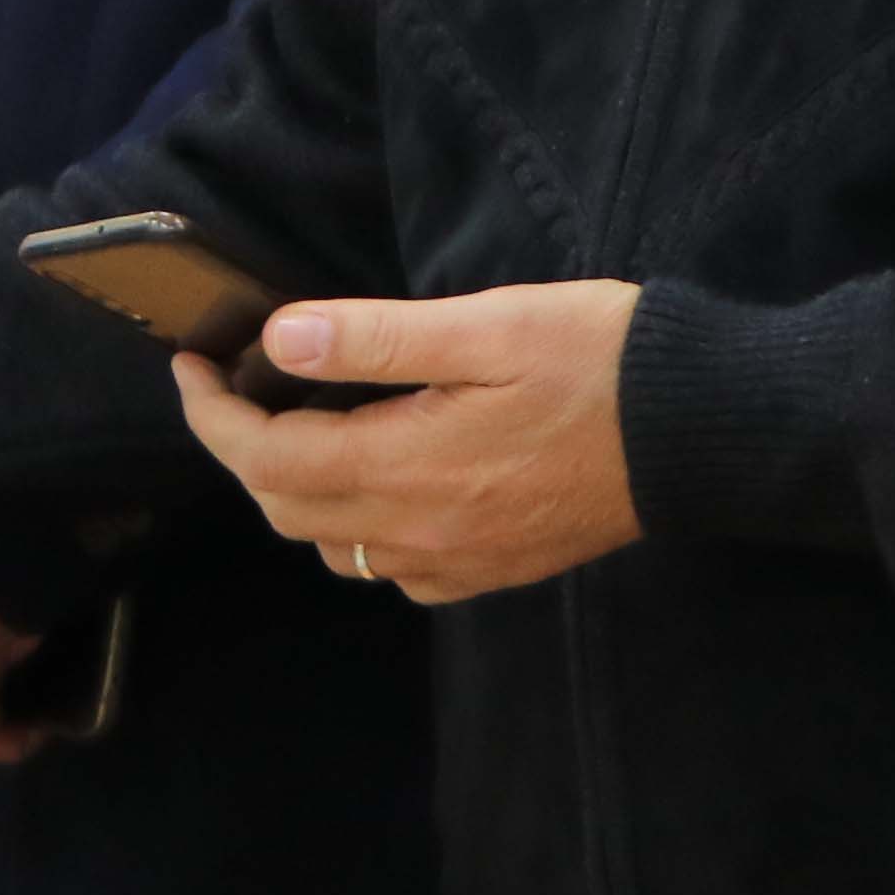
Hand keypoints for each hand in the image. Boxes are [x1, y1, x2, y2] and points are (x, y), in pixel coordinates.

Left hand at [169, 279, 642, 605]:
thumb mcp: (488, 324)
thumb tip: (281, 340)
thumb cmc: (601, 358)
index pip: (269, 460)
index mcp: (411, 466)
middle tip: (234, 384)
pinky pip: (395, 570)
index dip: (213, 417)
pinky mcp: (495, 569)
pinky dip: (358, 527)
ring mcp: (461, 561)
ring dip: (295, 491)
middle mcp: (425, 532)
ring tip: (295, 421)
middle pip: (290, 509)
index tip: (189, 366)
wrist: (704, 429)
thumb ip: (378, 338)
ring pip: (338, 546)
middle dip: (243, 450)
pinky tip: (377, 475)